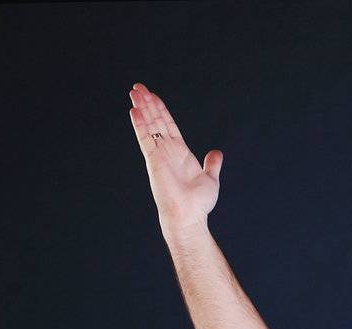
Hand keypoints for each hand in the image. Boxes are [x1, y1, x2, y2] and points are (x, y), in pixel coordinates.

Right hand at [129, 83, 222, 231]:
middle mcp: (168, 152)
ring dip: (142, 109)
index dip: (161, 110)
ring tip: (134, 92)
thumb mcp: (210, 179)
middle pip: (156, 121)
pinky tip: (134, 111)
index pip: (168, 125)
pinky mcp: (154, 161)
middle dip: (148, 104)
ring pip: (149, 126)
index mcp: (180, 153)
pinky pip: (145, 139)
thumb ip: (212, 165)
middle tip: (138, 87)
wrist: (189, 218)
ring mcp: (159, 155)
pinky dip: (140, 125)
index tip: (152, 96)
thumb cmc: (198, 205)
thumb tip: (217, 153)